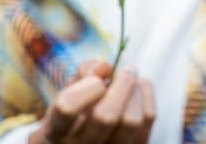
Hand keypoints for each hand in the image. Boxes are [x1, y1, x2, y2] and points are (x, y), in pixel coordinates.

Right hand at [29, 61, 155, 142]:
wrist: (84, 139)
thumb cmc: (76, 110)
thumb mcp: (70, 89)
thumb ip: (85, 73)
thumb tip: (105, 68)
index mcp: (57, 132)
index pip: (67, 108)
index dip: (86, 88)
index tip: (97, 80)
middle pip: (106, 116)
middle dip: (121, 84)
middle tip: (125, 70)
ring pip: (132, 120)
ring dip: (135, 90)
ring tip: (131, 80)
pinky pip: (148, 117)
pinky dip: (146, 94)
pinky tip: (138, 89)